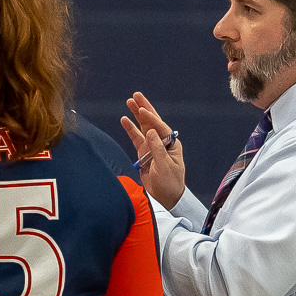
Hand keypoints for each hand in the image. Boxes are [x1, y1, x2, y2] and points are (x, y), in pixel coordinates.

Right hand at [119, 92, 186, 208]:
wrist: (166, 199)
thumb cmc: (170, 184)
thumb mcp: (165, 167)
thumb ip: (157, 149)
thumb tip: (151, 132)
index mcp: (171, 145)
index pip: (160, 127)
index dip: (150, 117)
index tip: (141, 109)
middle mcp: (162, 143)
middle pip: (152, 122)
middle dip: (144, 109)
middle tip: (136, 95)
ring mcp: (152, 148)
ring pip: (143, 128)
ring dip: (136, 116)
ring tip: (129, 102)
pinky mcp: (143, 154)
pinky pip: (136, 138)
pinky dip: (130, 129)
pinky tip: (124, 120)